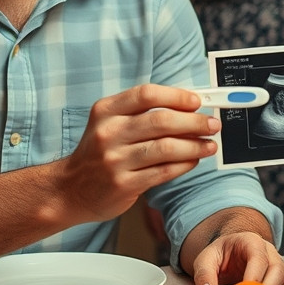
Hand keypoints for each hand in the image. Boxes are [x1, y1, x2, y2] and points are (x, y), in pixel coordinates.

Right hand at [60, 85, 217, 223]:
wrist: (70, 190)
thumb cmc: (99, 153)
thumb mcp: (110, 124)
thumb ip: (142, 113)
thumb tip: (189, 107)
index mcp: (106, 111)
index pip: (146, 94)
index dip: (176, 96)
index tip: (197, 101)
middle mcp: (108, 133)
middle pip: (160, 121)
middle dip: (194, 121)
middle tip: (213, 124)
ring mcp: (114, 160)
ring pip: (166, 148)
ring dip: (195, 145)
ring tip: (210, 145)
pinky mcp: (123, 184)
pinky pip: (163, 171)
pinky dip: (184, 164)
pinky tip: (193, 160)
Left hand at [190, 231, 283, 284]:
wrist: (230, 253)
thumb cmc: (219, 255)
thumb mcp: (205, 259)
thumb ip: (204, 275)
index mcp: (252, 242)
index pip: (258, 258)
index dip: (254, 277)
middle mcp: (270, 252)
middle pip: (278, 270)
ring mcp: (278, 266)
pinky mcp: (282, 280)